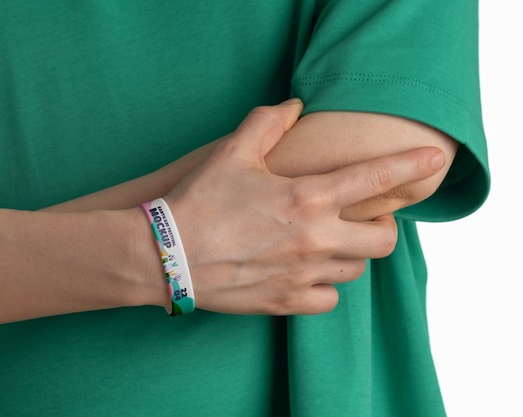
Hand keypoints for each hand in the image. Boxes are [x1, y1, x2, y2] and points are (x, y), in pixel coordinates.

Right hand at [165, 99, 445, 314]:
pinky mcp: (285, 302)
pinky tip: (307, 273)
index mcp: (307, 199)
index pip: (376, 179)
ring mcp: (303, 275)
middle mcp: (315, 240)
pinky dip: (326, 286)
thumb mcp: (230, 152)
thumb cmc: (199, 202)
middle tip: (364, 217)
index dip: (410, 166)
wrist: (167, 256)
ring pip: (356, 270)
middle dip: (383, 226)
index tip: (433, 160)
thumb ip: (267, 124)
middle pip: (383, 240)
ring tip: (330, 242)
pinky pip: (328, 299)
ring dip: (351, 253)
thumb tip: (293, 107)